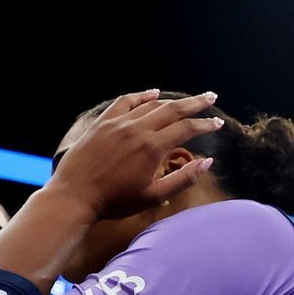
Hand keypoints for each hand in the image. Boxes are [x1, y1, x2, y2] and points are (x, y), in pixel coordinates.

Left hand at [48, 90, 222, 220]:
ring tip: (187, 99)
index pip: (186, 129)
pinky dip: (141, 95)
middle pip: (172, 109)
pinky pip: (125, 102)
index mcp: (153, 148)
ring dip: (173, 100)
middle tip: (211, 97)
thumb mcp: (155, 196)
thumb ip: (184, 178)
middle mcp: (137, 130)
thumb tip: (207, 162)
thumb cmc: (117, 201)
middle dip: (195, 103)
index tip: (218, 123)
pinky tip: (153, 93)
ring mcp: (118, 123)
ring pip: (151, 104)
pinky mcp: (102, 123)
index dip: (205, 124)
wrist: (75, 196)